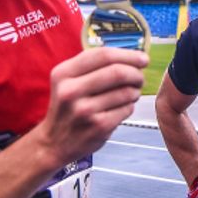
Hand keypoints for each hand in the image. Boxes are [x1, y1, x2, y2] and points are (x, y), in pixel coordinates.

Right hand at [35, 47, 147, 165]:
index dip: (128, 54)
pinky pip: (127, 109)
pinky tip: (121, 109)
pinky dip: (130, 107)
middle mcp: (71, 90)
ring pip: (126, 92)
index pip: (103, 55)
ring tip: (130, 94)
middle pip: (117, 72)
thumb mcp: (67, 81)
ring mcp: (84, 110)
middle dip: (136, 73)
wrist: (55, 143)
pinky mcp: (98, 126)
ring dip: (135, 91)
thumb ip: (92, 66)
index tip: (142, 58)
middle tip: (139, 78)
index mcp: (63, 73)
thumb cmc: (68, 108)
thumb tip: (130, 55)